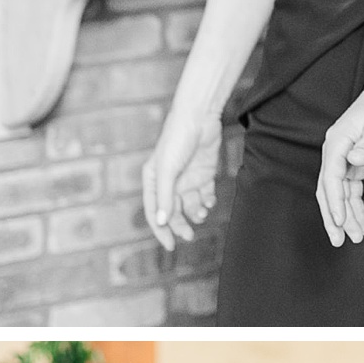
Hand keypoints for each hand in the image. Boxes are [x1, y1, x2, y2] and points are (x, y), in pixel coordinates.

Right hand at [142, 105, 222, 246]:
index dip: (161, 231)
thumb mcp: (168, 170)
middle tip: (189, 236)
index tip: (171, 246)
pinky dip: (207, 201)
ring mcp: (187, 178)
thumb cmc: (177, 139)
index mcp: (154, 180)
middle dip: (181, 225)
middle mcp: (170, 182)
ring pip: (190, 206)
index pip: (155, 212)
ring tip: (201, 211)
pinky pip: (205, 196)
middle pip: (173, 213)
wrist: (199, 116)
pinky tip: (209, 199)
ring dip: (196, 213)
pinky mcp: (204, 174)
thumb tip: (162, 222)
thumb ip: (164, 197)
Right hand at [316, 68, 363, 246]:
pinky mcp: (353, 164)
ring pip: (339, 194)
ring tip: (357, 237)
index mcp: (338, 141)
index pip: (331, 176)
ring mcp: (343, 158)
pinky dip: (354, 208)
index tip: (340, 220)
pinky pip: (350, 191)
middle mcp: (336, 151)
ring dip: (346, 217)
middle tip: (340, 240)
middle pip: (328, 189)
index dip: (334, 201)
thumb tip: (354, 161)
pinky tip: (362, 223)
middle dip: (333, 217)